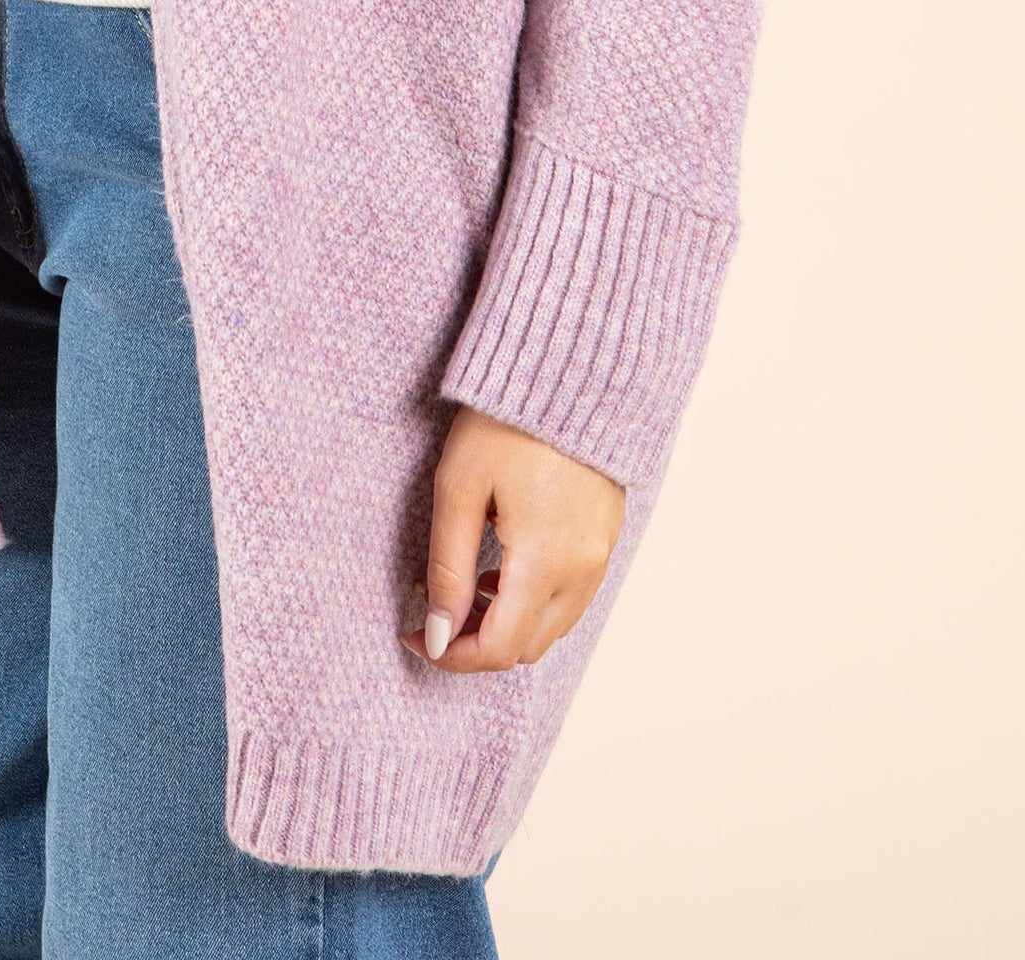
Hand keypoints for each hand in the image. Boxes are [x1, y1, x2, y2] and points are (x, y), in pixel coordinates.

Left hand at [401, 404, 625, 671]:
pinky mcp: (607, 535)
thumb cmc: (507, 420)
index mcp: (545, 561)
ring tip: (467, 586)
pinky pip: (572, 595)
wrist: (571, 367)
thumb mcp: (459, 488)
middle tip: (435, 613)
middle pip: (528, 647)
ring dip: (508, 624)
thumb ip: (448, 568)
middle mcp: (583, 569)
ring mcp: (601, 554)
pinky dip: (535, 600)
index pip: (499, 649)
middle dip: (477, 644)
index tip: (417, 636)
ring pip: (553, 626)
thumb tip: (437, 632)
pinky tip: (504, 564)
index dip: (452, 656)